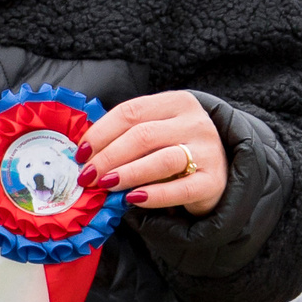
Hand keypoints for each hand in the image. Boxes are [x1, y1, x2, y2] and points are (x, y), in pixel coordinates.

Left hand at [83, 91, 226, 216]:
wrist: (220, 173)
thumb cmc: (177, 150)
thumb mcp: (156, 132)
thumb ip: (127, 136)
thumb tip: (86, 154)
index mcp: (177, 102)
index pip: (130, 112)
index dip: (100, 133)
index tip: (81, 153)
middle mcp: (195, 122)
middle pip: (143, 135)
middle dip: (109, 157)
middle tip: (88, 176)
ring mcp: (208, 151)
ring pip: (161, 159)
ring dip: (128, 173)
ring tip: (106, 185)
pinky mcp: (213, 181)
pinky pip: (181, 189)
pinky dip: (154, 195)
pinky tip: (134, 199)